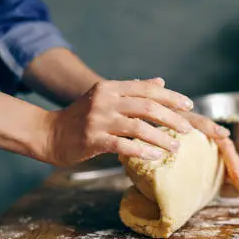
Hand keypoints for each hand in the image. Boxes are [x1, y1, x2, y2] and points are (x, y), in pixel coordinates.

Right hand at [45, 78, 238, 194]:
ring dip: (162, 138)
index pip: (146, 89)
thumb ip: (132, 90)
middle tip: (187, 130)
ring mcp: (98, 120)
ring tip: (176, 147)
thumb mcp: (105, 98)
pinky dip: (143, 151)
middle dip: (171, 118)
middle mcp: (104, 101)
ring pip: (139, 127)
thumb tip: (160, 82)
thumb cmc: (81, 118)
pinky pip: (124, 146)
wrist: (49, 134)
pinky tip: (155, 156)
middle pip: (147, 106)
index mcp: (109, 88)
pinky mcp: (93, 140)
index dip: (170, 97)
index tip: (189, 105)